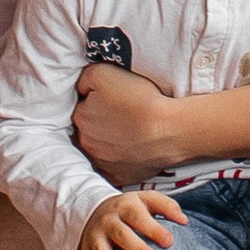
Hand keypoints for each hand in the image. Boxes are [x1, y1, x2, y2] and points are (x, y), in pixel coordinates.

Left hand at [73, 60, 184, 181]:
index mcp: (81, 117)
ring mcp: (101, 163)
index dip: (96, 101)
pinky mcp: (117, 177)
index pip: (81, 106)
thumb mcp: (103, 73)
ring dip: (107, 142)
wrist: (169, 130)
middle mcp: (86, 143)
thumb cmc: (140, 101)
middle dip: (99, 122)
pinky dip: (118, 160)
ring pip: (98, 149)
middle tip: (122, 114)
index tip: (111, 99)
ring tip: (128, 131)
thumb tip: (81, 88)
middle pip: (87, 129)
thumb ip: (84, 78)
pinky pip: (112, 169)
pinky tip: (130, 149)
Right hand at [79, 188, 188, 249]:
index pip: (138, 216)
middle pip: (120, 234)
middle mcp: (108, 220)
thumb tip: (184, 221)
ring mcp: (95, 235)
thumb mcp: (147, 200)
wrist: (97, 210)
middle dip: (137, 249)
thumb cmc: (131, 209)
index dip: (153, 228)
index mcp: (125, 205)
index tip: (169, 242)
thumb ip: (167, 206)